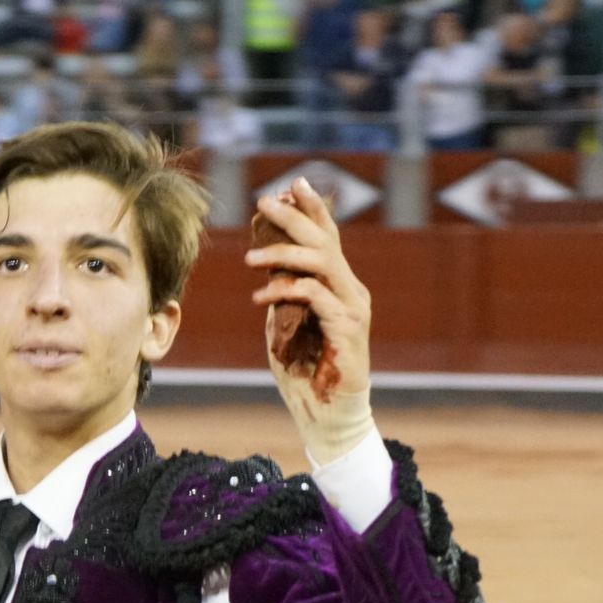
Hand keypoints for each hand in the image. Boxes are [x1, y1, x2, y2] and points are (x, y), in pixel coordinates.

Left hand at [246, 177, 375, 462]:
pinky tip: (260, 296)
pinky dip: (285, 291)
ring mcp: (353, 308)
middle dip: (294, 217)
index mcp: (338, 286)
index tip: (288, 186)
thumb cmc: (304, 373)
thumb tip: (265, 262)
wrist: (326, 415)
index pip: (328, 238)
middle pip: (325, 240)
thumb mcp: (286, 323)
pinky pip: (316, 296)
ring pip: (322, 262)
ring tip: (249, 258)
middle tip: (264, 202)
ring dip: (283, 252)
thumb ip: (283, 293)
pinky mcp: (349, 329)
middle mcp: (351, 290)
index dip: (311, 209)